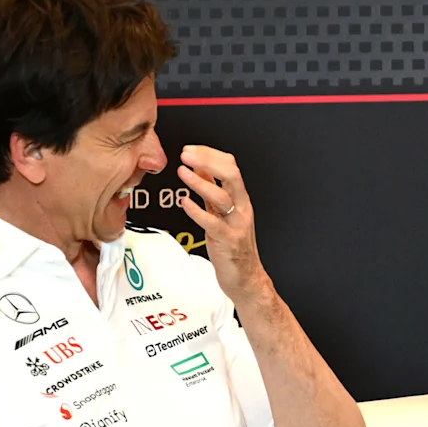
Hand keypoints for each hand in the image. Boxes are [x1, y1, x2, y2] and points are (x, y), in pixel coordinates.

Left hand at [175, 145, 267, 303]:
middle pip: (231, 176)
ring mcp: (235, 224)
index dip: (210, 154)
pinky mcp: (227, 241)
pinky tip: (185, 203)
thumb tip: (199, 167)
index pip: (230, 167)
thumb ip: (212, 190)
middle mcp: (241, 209)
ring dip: (200, 182)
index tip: (190, 149)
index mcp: (240, 199)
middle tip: (187, 154)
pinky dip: (197, 211)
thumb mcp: (223, 212)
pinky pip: (212, 223)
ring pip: (222, 197)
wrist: (245, 277)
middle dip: (208, 161)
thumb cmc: (233, 245)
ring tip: (183, 172)